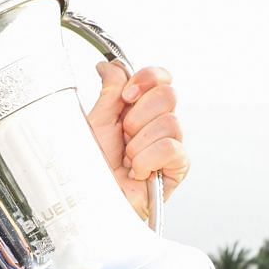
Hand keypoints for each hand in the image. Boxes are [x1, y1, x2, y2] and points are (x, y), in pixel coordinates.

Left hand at [87, 61, 189, 224]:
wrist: (92, 202)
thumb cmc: (90, 169)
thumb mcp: (95, 122)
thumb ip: (109, 90)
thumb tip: (109, 65)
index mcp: (138, 110)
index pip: (161, 78)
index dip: (147, 79)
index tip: (126, 96)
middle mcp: (157, 124)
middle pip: (169, 94)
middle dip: (138, 116)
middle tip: (123, 136)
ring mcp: (170, 145)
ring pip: (170, 121)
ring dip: (139, 143)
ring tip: (126, 160)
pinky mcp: (178, 168)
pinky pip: (172, 147)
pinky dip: (148, 159)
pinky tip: (137, 172)